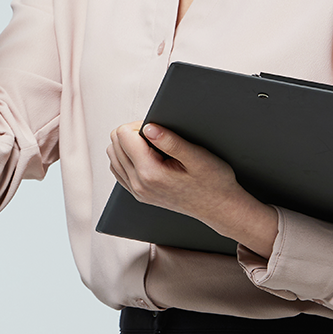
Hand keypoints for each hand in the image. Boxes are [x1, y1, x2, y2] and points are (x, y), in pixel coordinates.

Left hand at [107, 121, 278, 254]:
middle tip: (157, 135)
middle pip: (115, 144)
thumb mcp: (198, 157)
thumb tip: (148, 128)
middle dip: (132, 133)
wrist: (219, 208)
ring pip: (113, 155)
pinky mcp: (138, 194)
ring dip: (128, 145)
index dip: (139, 125)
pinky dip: (127, 157)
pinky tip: (145, 156)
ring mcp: (136, 191)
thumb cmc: (213, 182)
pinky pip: (118, 169)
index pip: (123, 135)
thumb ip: (170, 141)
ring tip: (152, 146)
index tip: (157, 128)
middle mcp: (138, 184)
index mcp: (150, 173)